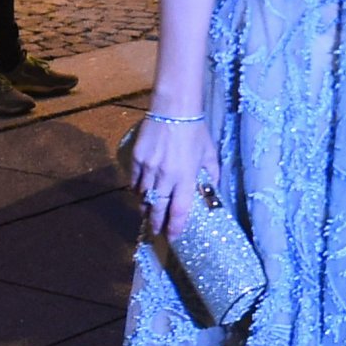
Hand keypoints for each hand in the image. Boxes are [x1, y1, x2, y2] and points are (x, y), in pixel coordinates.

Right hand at [128, 115, 218, 241]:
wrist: (173, 109)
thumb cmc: (195, 131)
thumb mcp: (209, 154)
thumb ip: (211, 175)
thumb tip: (211, 191)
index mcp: (186, 177)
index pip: (179, 210)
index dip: (175, 227)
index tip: (173, 236)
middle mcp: (166, 176)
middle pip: (158, 208)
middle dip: (156, 223)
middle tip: (156, 231)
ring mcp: (149, 168)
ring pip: (144, 196)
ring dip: (146, 206)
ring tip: (148, 212)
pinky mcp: (137, 158)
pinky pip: (134, 181)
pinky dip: (137, 190)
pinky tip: (141, 192)